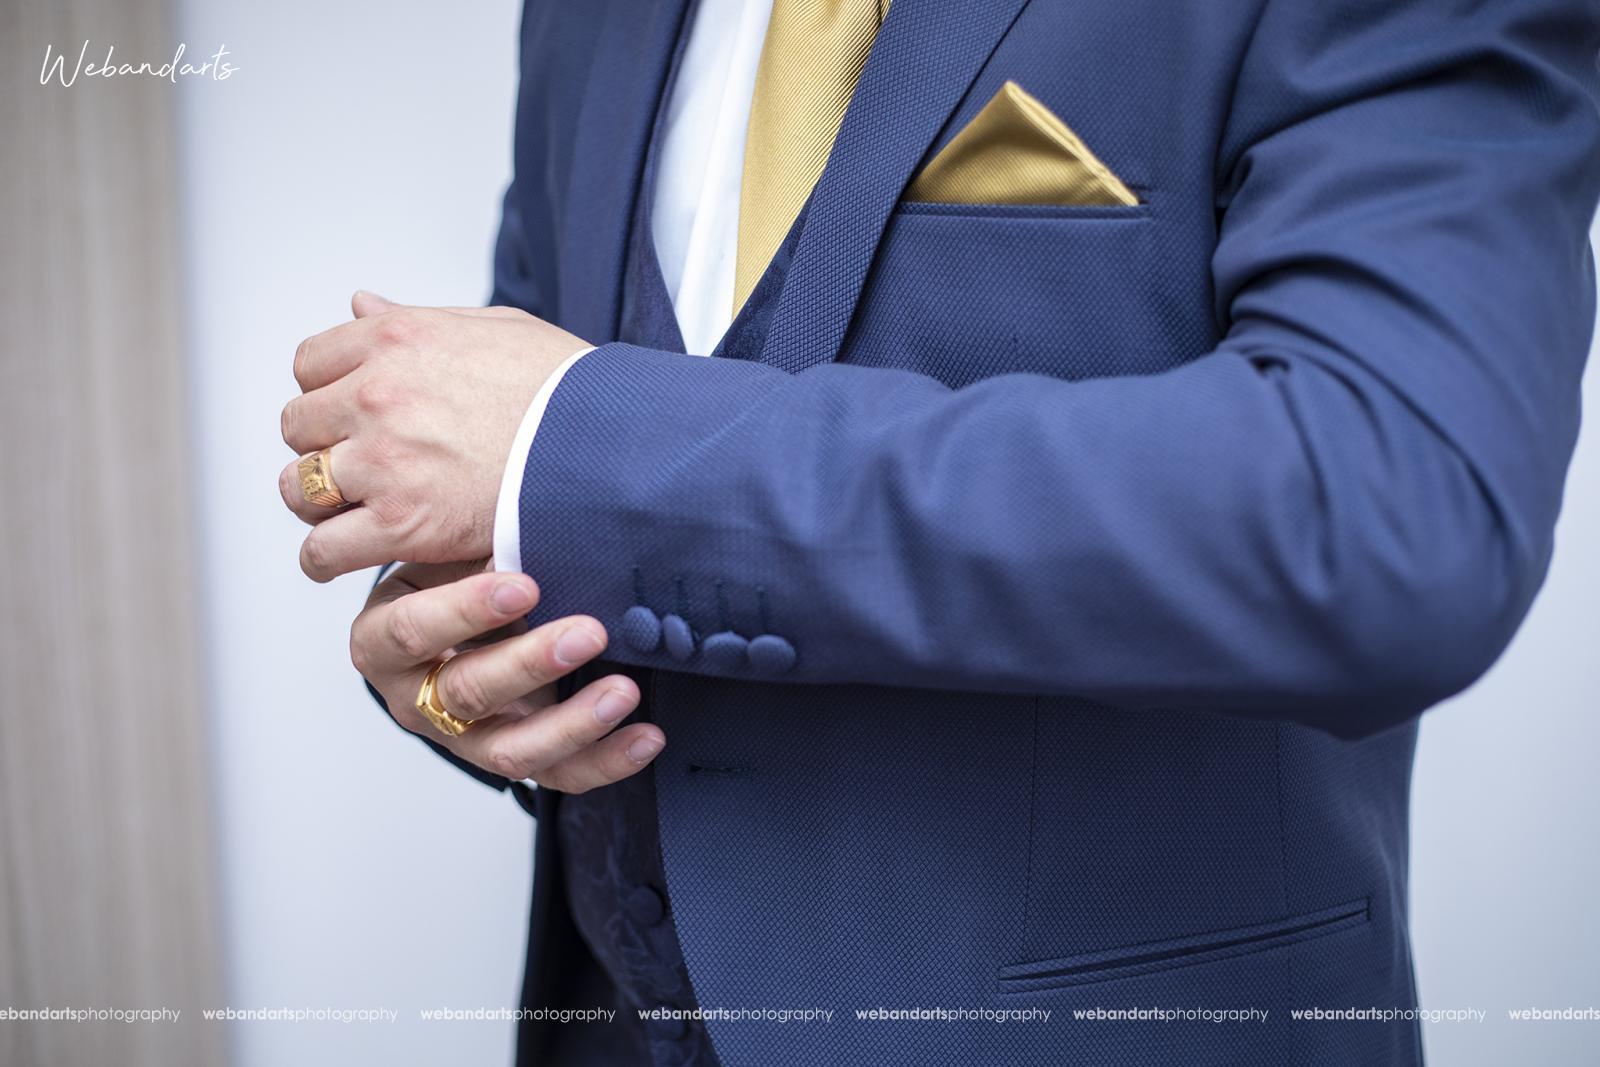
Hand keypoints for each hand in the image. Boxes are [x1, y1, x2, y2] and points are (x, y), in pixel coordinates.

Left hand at [279, 291, 588, 580]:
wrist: (611, 447)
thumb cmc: (567, 390)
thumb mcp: (493, 328)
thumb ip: (415, 318)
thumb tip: (360, 304)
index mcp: (397, 339)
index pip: (310, 364)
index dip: (329, 395)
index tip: (354, 418)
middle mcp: (377, 394)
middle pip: (299, 427)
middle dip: (326, 448)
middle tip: (362, 470)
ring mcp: (385, 460)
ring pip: (300, 488)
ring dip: (321, 504)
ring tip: (353, 515)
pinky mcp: (402, 523)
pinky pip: (324, 548)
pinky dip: (328, 558)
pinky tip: (349, 557)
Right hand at [354, 560, 664, 789]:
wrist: (474, 608)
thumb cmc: (462, 571)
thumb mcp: (456, 549)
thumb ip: (483, 545)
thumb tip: (537, 528)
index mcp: (384, 639)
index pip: (411, 631)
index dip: (465, 611)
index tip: (525, 585)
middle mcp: (415, 697)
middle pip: (464, 693)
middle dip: (529, 663)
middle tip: (588, 633)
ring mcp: (463, 737)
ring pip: (510, 750)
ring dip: (572, 722)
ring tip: (623, 691)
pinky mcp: (513, 759)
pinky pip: (559, 774)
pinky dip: (607, 758)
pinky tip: (646, 737)